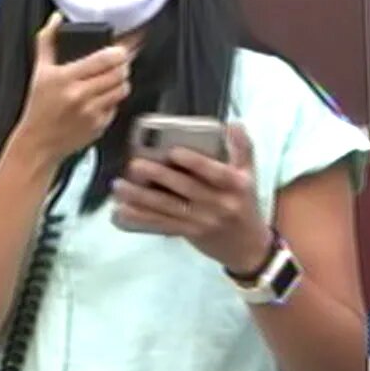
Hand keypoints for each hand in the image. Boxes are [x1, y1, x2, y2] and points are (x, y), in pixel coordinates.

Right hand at [15, 12, 132, 161]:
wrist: (38, 142)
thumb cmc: (38, 106)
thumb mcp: (39, 71)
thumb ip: (47, 41)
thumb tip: (56, 18)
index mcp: (66, 78)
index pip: (104, 59)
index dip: (118, 52)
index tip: (120, 49)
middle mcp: (80, 95)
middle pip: (118, 73)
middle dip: (122, 65)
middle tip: (119, 62)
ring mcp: (92, 113)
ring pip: (122, 89)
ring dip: (121, 81)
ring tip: (113, 78)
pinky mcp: (99, 126)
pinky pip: (116, 106)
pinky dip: (113, 100)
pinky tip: (102, 98)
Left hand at [110, 123, 272, 271]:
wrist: (248, 247)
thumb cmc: (245, 203)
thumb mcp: (250, 175)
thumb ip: (242, 148)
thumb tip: (232, 123)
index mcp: (235, 185)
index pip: (215, 172)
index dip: (195, 162)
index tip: (173, 151)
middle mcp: (219, 204)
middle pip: (185, 189)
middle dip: (159, 176)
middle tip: (135, 164)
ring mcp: (202, 221)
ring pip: (168, 208)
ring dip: (140, 197)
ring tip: (119, 186)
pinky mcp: (187, 233)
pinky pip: (161, 224)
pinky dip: (140, 217)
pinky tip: (122, 210)